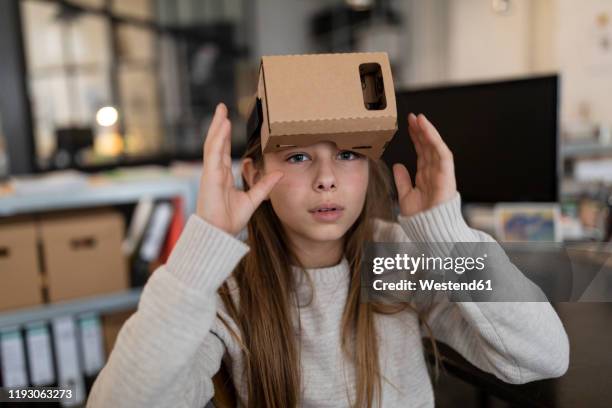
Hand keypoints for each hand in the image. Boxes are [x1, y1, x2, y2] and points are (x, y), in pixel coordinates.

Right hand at [196, 103, 283, 234]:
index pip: (223, 150)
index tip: (228, 121)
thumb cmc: (229, 220)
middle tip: (222, 108)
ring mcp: (211, 172)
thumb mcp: (253, 199)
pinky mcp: (210, 175)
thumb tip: (279, 173)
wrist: (218, 233)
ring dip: (217, 126)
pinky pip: (214, 152)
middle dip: (219, 125)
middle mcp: (215, 171)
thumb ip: (264, 185)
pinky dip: (218, 138)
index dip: (225, 136)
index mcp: (222, 176)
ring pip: (213, 144)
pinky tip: (222, 125)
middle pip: (216, 142)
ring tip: (222, 111)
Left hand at [392, 113, 456, 217]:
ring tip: (419, 119)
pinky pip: (442, 154)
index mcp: (426, 176)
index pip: (421, 152)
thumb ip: (403, 180)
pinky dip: (435, 141)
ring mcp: (441, 173)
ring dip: (428, 131)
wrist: (429, 231)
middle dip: (420, 131)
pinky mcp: (447, 175)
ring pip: (435, 147)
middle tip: (412, 117)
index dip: (416, 138)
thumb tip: (398, 165)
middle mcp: (434, 172)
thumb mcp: (406, 196)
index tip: (408, 125)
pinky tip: (427, 130)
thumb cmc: (420, 218)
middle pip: (428, 146)